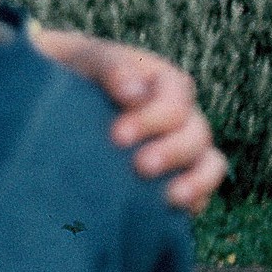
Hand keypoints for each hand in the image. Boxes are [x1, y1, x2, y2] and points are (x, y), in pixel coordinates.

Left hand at [31, 28, 228, 214]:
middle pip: (196, 134)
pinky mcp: (179, 176)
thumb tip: (133, 92)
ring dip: (195, 180)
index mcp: (166, 84)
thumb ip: (112, 68)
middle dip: (171, 152)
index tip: (117, 136)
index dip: (152, 119)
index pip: (175, 101)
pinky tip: (174, 209)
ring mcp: (184, 147)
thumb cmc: (81, 75)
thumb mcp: (91, 62)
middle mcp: (183, 116)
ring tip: (171, 196)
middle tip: (140, 167)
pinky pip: (202, 189)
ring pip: (209, 162)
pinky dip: (196, 198)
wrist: (62, 99)